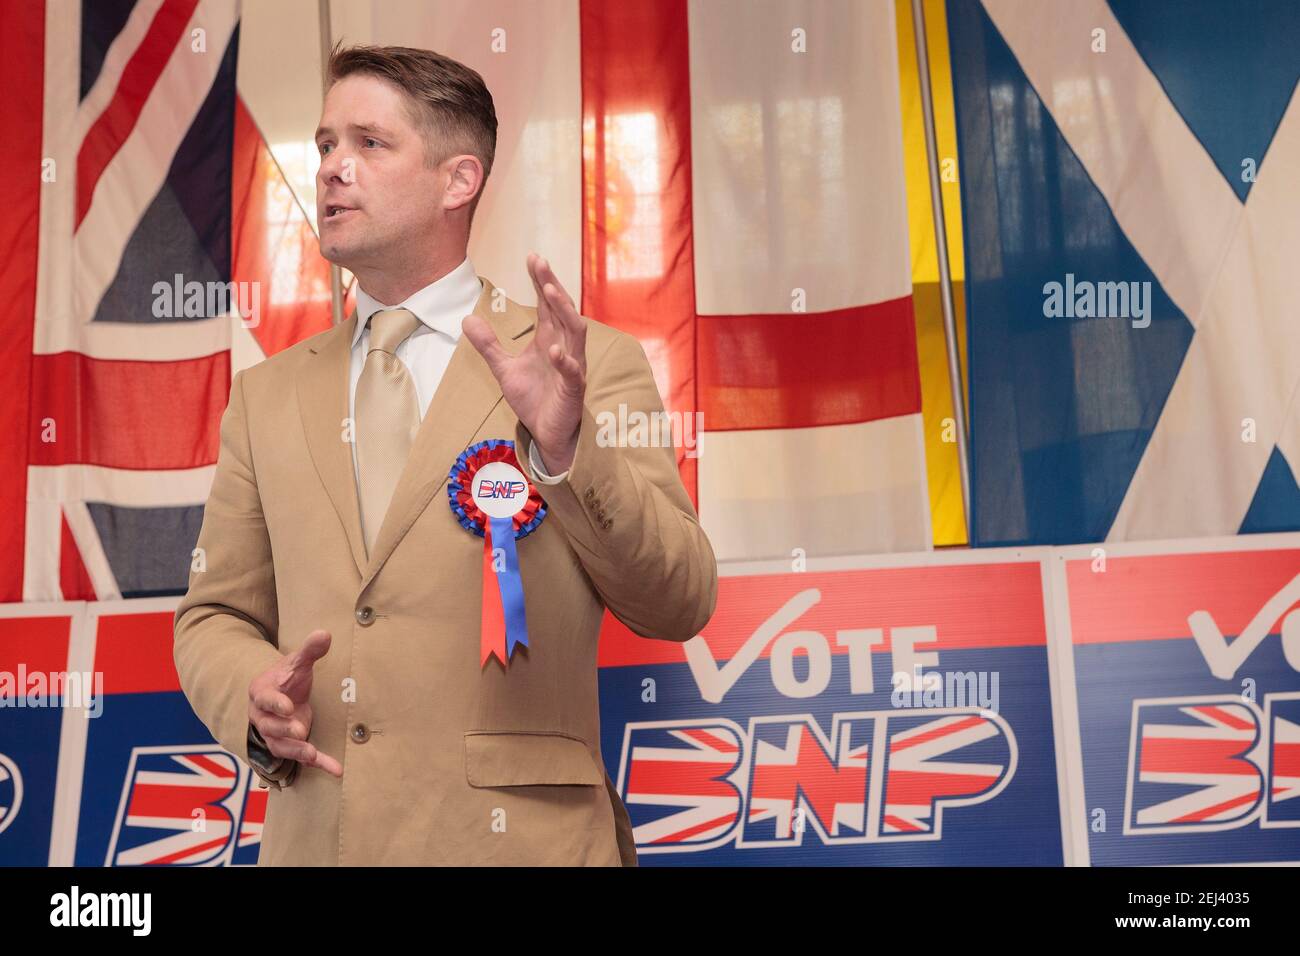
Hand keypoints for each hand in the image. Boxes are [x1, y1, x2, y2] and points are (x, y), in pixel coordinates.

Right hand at [247, 629, 342, 776]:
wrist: (282, 694)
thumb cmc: (288, 678)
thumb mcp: (298, 663)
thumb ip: (310, 651)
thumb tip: (324, 634)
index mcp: (262, 692)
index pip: (265, 699)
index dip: (275, 703)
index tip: (288, 706)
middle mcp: (263, 716)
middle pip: (269, 726)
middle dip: (283, 729)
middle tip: (299, 730)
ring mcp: (275, 734)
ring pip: (280, 746)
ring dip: (295, 750)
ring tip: (311, 754)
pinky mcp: (291, 745)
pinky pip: (302, 757)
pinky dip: (319, 763)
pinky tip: (336, 770)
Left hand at [462, 253, 586, 472]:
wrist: (546, 433)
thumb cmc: (533, 399)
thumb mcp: (504, 369)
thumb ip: (489, 345)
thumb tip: (467, 319)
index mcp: (550, 339)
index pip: (548, 303)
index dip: (541, 280)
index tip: (531, 257)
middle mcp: (564, 347)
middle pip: (563, 309)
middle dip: (552, 284)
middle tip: (539, 262)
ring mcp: (572, 367)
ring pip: (575, 332)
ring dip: (564, 311)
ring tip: (550, 291)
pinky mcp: (573, 390)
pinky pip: (573, 372)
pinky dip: (566, 361)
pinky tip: (555, 351)